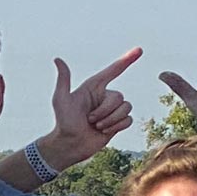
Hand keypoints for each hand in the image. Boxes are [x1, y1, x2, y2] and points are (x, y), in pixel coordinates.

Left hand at [42, 46, 142, 168]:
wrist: (70, 145)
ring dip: (110, 120)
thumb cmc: (63, 122)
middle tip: (90, 119)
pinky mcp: (117, 123)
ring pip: (126, 108)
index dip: (127, 60)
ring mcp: (112, 110)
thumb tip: (57, 59)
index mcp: (93, 87)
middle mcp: (104, 96)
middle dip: (105, 111)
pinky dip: (117, 126)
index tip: (139, 50)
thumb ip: (63, 80)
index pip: (113, 70)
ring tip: (96, 126)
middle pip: (119, 97)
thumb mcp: (61, 99)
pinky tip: (104, 131)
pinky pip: (128, 120)